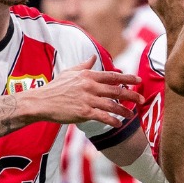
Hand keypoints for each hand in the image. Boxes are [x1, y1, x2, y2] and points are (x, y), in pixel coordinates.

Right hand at [21, 62, 141, 127]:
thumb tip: (93, 57)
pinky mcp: (84, 113)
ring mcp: (87, 100)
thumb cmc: (55, 88)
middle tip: (142, 99)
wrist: (42, 102)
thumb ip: (84, 66)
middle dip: (131, 95)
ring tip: (131, 115)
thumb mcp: (69, 72)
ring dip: (124, 110)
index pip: (112, 76)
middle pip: (116, 90)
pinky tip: (118, 124)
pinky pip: (103, 117)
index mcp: (88, 76)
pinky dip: (113, 121)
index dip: (127, 78)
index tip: (138, 80)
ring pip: (112, 105)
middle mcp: (90, 86)